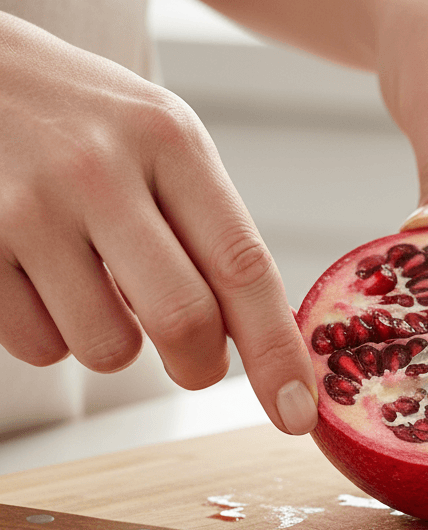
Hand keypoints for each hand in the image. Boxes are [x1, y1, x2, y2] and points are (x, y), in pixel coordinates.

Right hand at [0, 13, 317, 433]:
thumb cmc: (80, 116)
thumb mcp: (159, 139)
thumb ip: (208, 228)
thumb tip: (250, 338)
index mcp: (170, 141)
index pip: (242, 266)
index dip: (276, 351)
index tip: (298, 412)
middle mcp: (101, 170)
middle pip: (183, 320)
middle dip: (200, 367)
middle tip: (196, 366)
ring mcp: (28, 207)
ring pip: (105, 348)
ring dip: (115, 343)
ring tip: (94, 285)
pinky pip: (35, 345)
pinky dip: (51, 333)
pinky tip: (40, 276)